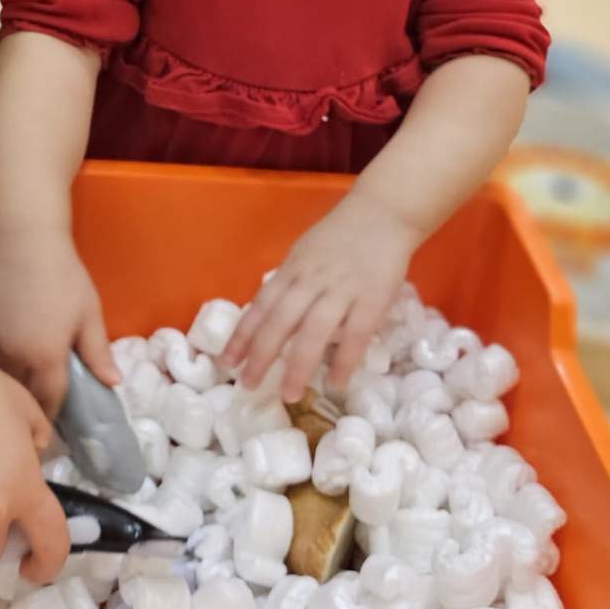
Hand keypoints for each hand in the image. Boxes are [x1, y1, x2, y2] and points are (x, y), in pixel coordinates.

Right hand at [0, 227, 116, 418]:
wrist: (23, 242)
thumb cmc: (64, 276)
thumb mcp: (89, 313)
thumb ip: (97, 352)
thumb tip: (113, 384)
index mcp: (45, 358)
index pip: (49, 400)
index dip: (54, 415)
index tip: (56, 424)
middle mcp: (13, 358)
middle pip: (21, 394)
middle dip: (30, 404)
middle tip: (38, 406)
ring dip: (8, 385)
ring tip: (18, 387)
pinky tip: (0, 359)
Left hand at [223, 187, 417, 402]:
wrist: (383, 213)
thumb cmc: (341, 235)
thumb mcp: (305, 252)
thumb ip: (291, 282)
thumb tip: (271, 315)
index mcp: (293, 269)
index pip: (260, 306)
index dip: (242, 335)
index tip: (226, 362)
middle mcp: (311, 281)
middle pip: (280, 322)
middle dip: (260, 356)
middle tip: (246, 385)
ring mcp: (342, 290)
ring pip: (313, 332)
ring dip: (298, 366)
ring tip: (289, 395)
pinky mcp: (372, 299)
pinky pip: (356, 335)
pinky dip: (344, 361)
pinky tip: (335, 384)